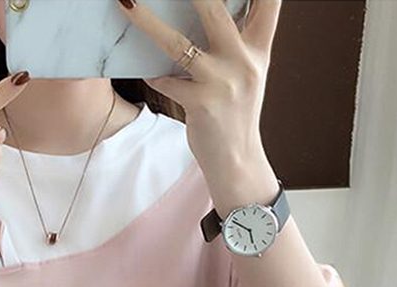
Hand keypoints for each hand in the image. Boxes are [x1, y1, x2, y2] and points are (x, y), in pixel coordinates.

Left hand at [116, 0, 281, 180]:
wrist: (237, 161)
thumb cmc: (236, 114)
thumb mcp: (249, 73)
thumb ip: (239, 41)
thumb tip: (213, 8)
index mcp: (259, 49)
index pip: (268, 1)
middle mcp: (244, 61)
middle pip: (215, 9)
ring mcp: (221, 83)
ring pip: (178, 44)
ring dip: (148, 22)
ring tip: (128, 2)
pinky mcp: (200, 104)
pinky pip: (165, 81)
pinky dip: (152, 75)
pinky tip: (145, 71)